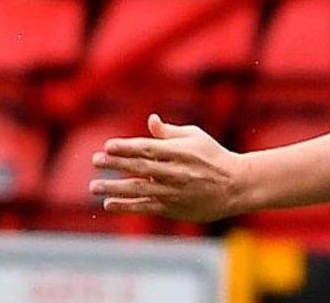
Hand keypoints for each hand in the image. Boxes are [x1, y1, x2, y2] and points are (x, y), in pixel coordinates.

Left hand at [89, 114, 249, 221]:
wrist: (236, 186)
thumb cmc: (214, 157)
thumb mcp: (196, 138)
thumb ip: (170, 132)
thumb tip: (150, 121)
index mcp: (179, 151)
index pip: (147, 148)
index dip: (125, 147)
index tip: (107, 146)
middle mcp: (174, 171)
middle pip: (138, 167)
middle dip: (114, 164)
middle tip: (95, 161)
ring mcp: (173, 191)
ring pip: (137, 189)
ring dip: (113, 187)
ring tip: (94, 186)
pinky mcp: (173, 208)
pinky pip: (144, 207)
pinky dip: (125, 206)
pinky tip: (109, 203)